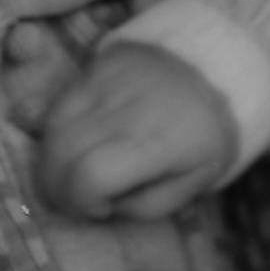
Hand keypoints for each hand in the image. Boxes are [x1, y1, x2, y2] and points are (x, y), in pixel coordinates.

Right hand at [37, 43, 237, 221]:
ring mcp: (108, 79)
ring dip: (51, 162)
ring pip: (53, 128)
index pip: (93, 174)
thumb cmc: (203, 138)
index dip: (82, 201)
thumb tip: (97, 205)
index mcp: (158, 141)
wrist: (218, 67)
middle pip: (62, 152)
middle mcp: (127, 106)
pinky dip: (57, 132)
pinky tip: (74, 144)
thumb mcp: (189, 186)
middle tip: (75, 200)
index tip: (101, 207)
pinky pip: (59, 103)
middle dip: (56, 188)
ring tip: (70, 175)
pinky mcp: (97, 63)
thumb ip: (142, 206)